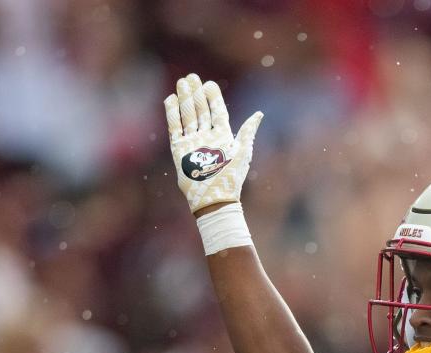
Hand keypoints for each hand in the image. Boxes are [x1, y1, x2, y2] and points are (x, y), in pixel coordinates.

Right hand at [164, 73, 262, 214]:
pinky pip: (175, 127)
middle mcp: (207, 137)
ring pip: (188, 115)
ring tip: (182, 82)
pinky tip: (171, 98)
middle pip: (201, 110)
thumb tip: (259, 114)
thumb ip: (248, 131)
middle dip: (196, 93)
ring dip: (185, 99)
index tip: (209, 84)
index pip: (217, 111)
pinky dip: (173, 113)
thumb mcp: (243, 152)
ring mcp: (193, 142)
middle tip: (192, 77)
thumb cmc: (231, 177)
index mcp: (223, 136)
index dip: (213, 98)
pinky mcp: (179, 149)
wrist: (214, 197)